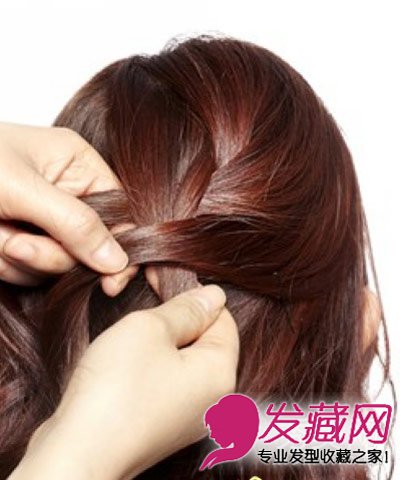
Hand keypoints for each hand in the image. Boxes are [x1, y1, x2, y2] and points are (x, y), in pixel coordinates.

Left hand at [0, 121, 134, 295]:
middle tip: (16, 243)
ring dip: (24, 259)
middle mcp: (66, 192)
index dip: (121, 246)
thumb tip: (118, 260)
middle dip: (52, 252)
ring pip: (59, 262)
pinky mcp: (23, 239)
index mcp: (77, 164)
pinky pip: (31, 269)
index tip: (113, 280)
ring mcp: (44, 219)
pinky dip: (7, 265)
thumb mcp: (21, 190)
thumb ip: (76, 224)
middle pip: (89, 243)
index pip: (120, 211)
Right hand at [9, 285, 238, 479]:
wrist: (78, 455)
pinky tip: (130, 366)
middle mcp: (215, 402)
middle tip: (146, 310)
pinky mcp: (167, 428)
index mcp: (221, 375)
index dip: (195, 297)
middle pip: (206, 342)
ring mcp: (191, 418)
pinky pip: (171, 383)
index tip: (164, 282)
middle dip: (179, 319)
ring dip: (164, 343)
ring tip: (134, 339)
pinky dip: (155, 367)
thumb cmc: (115, 389)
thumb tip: (214, 296)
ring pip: (186, 362)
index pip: (224, 320)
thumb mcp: (150, 329)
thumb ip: (187, 309)